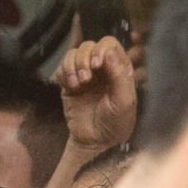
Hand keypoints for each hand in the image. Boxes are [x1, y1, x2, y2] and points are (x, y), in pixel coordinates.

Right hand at [55, 34, 138, 153]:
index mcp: (119, 69)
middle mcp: (102, 68)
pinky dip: (64, 73)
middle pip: (89, 45)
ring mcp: (85, 74)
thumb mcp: (125, 100)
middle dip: (85, 58)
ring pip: (74, 53)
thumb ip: (119, 75)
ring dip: (73, 66)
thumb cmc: (116, 123)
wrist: (95, 142)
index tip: (98, 65)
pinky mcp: (68, 83)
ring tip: (79, 84)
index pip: (110, 45)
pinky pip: (61, 67)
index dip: (102, 50)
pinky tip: (71, 86)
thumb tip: (109, 52)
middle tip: (87, 77)